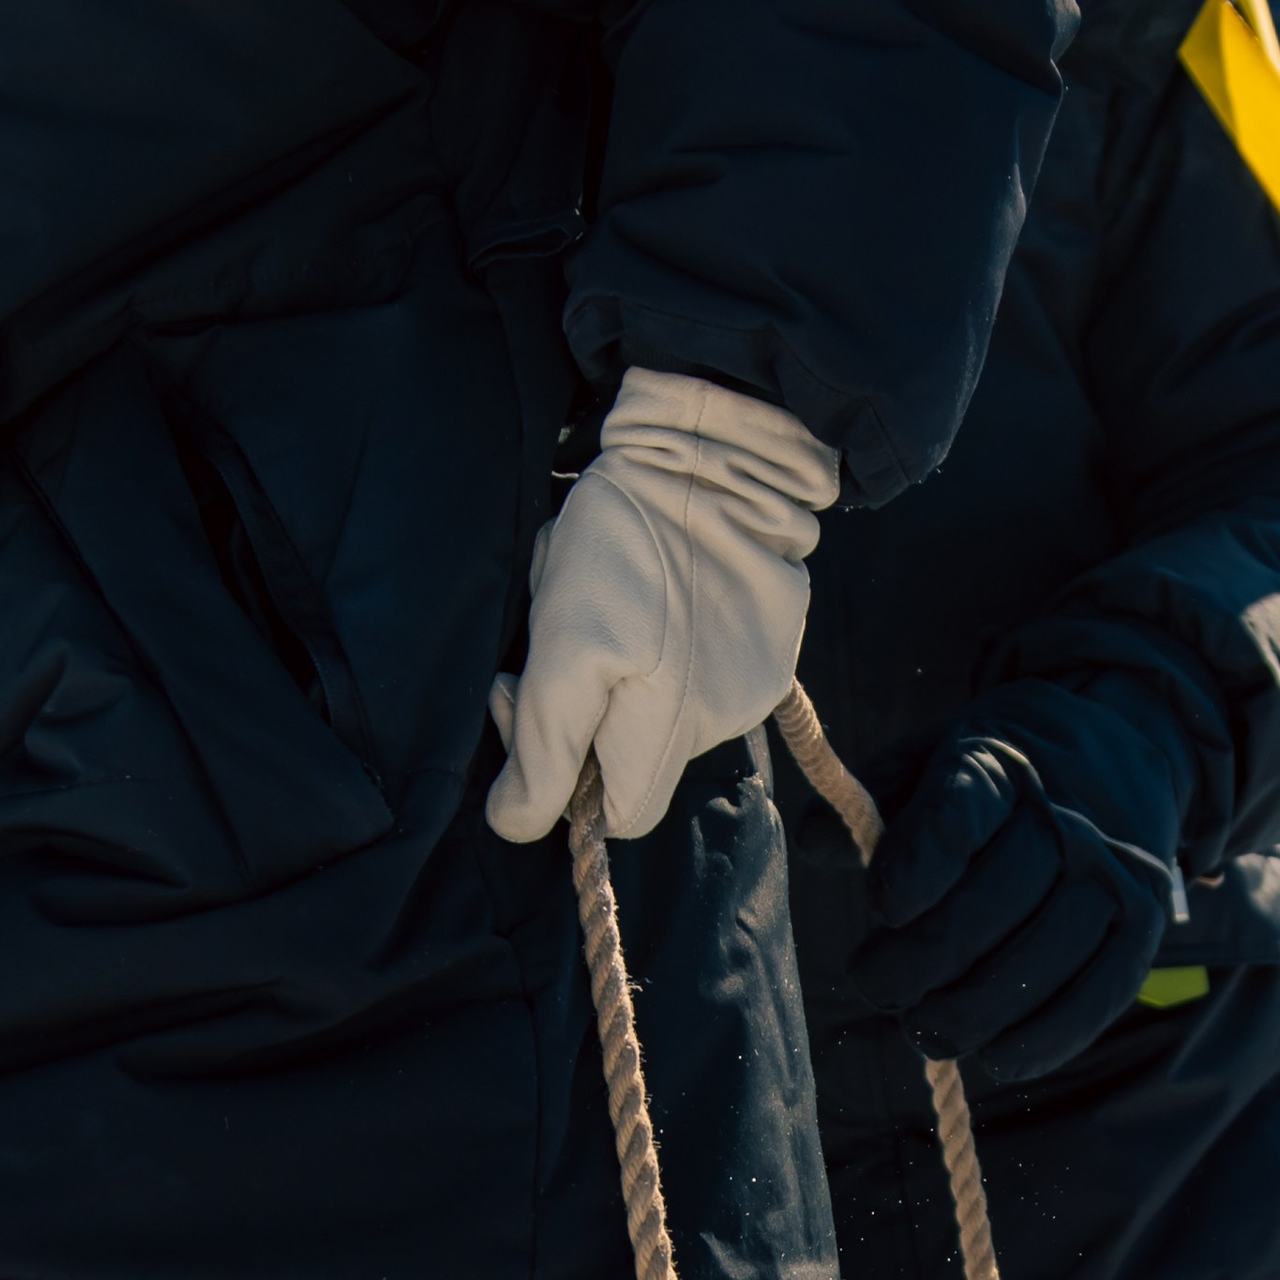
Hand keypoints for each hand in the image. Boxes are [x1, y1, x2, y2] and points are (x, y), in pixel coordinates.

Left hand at [486, 369, 838, 842]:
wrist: (716, 453)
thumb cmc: (628, 548)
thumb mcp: (563, 646)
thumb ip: (543, 747)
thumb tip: (514, 825)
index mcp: (670, 732)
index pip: (611, 814)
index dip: (557, 775)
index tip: (522, 696)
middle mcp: (724, 721)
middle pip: (625, 753)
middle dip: (577, 698)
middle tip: (554, 624)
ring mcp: (752, 679)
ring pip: (651, 701)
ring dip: (608, 660)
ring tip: (598, 584)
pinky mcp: (764, 637)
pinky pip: (690, 659)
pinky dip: (649, 630)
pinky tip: (639, 574)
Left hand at [844, 723, 1174, 1086]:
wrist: (1121, 756)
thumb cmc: (1000, 778)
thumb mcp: (929, 759)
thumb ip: (870, 800)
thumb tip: (819, 846)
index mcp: (1000, 765)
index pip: (960, 815)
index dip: (918, 866)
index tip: (881, 909)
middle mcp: (1069, 817)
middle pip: (998, 897)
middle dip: (927, 957)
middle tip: (876, 987)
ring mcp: (1114, 875)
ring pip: (1047, 956)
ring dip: (977, 1009)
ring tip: (921, 1030)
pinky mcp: (1143, 929)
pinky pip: (1100, 994)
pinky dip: (1047, 1037)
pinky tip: (997, 1056)